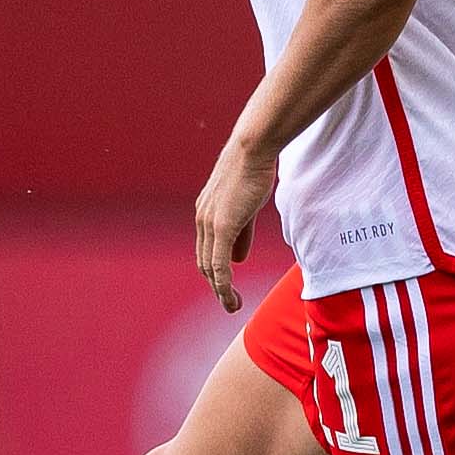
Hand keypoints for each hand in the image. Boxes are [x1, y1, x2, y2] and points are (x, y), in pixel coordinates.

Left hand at [193, 139, 276, 313]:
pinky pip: (220, 265)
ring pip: (211, 267)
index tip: (227, 287)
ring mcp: (209, 224)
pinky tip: (230, 297)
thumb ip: (241, 232)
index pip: (206, 250)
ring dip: (221, 290)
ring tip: (232, 305)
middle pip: (205, 262)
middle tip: (230, 302)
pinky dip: (223, 285)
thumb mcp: (246, 204)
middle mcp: (202, 220)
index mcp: (205, 213)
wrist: (252, 150)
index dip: (216, 270)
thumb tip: (239, 257)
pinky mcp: (222, 227)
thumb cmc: (253, 169)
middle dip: (216, 285)